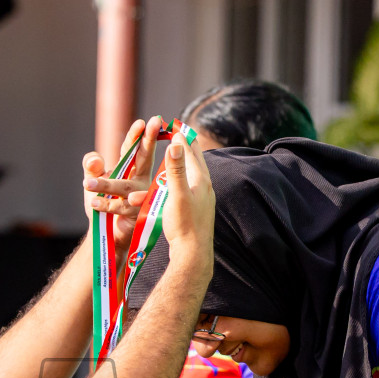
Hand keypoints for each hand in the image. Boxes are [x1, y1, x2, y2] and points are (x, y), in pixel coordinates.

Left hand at [82, 117, 163, 247]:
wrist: (107, 234)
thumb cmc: (104, 204)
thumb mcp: (92, 181)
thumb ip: (91, 167)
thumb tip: (95, 159)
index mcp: (132, 169)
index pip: (133, 149)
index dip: (137, 136)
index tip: (143, 122)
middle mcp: (140, 180)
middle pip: (145, 158)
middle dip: (149, 141)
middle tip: (154, 123)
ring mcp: (140, 197)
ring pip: (124, 187)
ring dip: (106, 184)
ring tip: (87, 183)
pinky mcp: (136, 215)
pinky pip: (120, 208)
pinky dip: (106, 205)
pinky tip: (92, 203)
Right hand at [157, 134, 214, 275]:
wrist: (192, 254)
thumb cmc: (184, 225)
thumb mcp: (177, 194)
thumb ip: (176, 169)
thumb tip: (174, 143)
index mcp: (201, 180)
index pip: (191, 151)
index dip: (182, 136)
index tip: (174, 123)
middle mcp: (205, 187)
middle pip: (196, 160)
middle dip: (186, 146)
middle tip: (180, 132)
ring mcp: (203, 199)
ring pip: (194, 174)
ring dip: (185, 162)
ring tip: (181, 152)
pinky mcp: (198, 209)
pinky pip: (191, 187)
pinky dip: (184, 178)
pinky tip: (182, 182)